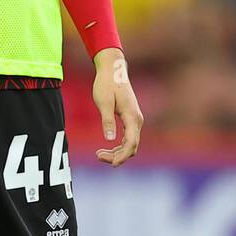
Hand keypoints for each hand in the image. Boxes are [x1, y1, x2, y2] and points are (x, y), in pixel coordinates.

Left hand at [92, 48, 143, 166]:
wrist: (112, 70)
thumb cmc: (106, 84)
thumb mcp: (103, 103)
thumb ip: (107, 121)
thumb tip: (110, 140)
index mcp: (132, 117)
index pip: (131, 143)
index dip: (122, 156)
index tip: (111, 164)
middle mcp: (137, 120)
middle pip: (131, 146)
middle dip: (117, 156)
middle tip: (98, 156)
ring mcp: (135, 120)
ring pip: (130, 144)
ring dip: (117, 152)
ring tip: (99, 154)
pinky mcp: (130, 119)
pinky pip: (128, 138)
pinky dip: (118, 146)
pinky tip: (106, 149)